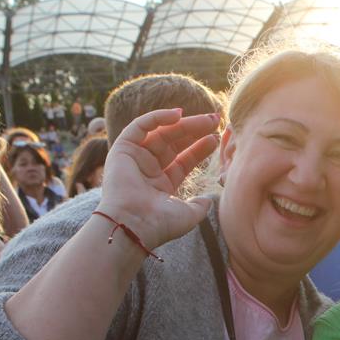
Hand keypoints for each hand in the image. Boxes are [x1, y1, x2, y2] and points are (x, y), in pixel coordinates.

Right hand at [95, 109, 220, 251]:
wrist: (134, 225)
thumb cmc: (160, 223)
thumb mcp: (188, 215)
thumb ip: (199, 206)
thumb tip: (208, 200)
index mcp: (161, 185)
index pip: (183, 160)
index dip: (200, 148)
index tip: (217, 137)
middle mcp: (147, 170)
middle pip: (174, 143)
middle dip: (196, 131)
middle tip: (216, 120)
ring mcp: (134, 159)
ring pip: (162, 132)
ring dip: (185, 123)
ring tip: (208, 119)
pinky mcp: (122, 149)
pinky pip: (139, 126)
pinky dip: (158, 117)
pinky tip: (179, 115)